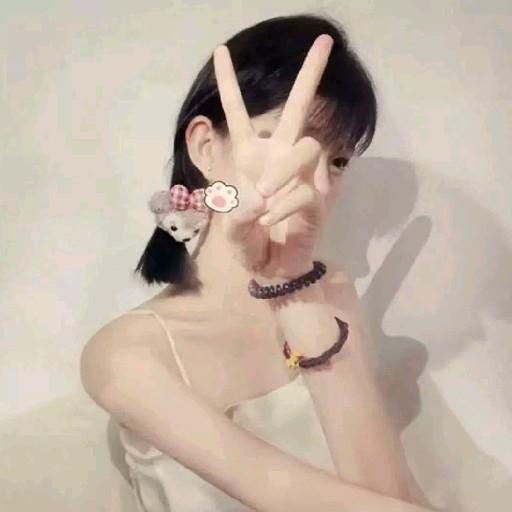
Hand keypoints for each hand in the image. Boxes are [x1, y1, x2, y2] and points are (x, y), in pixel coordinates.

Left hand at [213, 34, 332, 278]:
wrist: (271, 269)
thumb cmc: (249, 244)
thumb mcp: (231, 228)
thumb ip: (236, 213)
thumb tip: (263, 197)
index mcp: (250, 157)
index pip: (239, 115)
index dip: (229, 85)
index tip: (221, 50)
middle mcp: (278, 158)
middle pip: (297, 110)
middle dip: (311, 75)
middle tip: (327, 40)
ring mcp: (301, 176)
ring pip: (306, 146)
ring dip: (282, 170)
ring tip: (263, 195)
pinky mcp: (318, 198)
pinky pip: (305, 190)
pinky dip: (284, 206)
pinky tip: (270, 219)